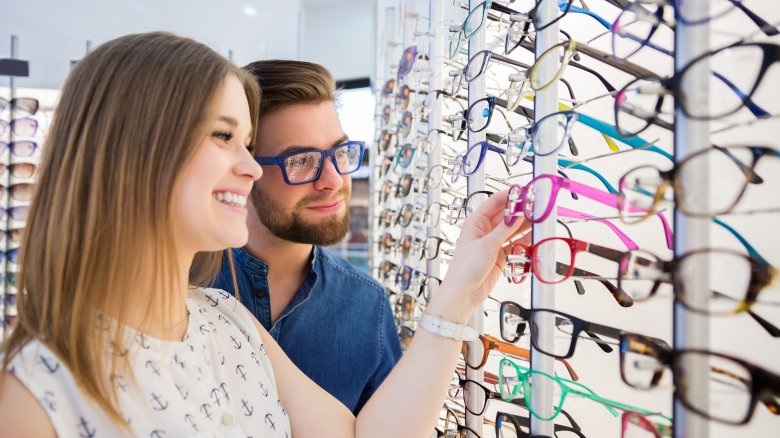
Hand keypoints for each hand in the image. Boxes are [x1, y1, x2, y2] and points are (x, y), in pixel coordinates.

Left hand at [430, 190, 530, 322]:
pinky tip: (533, 235)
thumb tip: (518, 214)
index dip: (510, 195)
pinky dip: (524, 239)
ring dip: (524, 224)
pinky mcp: (500, 255)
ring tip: (539, 217)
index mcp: (475, 222)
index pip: (494, 202)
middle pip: (506, 215)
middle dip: (521, 210)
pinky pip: (515, 243)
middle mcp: (484, 230)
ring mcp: (492, 242)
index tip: (525, 192)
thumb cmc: (465, 269)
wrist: (464, 293)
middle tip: (537, 205)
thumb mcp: (487, 245)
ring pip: (512, 229)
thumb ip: (505, 229)